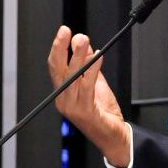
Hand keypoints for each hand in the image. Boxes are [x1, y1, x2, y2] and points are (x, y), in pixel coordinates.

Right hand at [47, 25, 130, 167]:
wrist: (112, 136)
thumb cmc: (103, 113)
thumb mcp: (95, 84)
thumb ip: (90, 67)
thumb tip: (87, 47)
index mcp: (63, 93)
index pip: (55, 68)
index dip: (58, 48)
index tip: (64, 32)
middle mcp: (63, 100)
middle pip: (59, 70)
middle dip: (61, 48)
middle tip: (67, 31)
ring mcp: (72, 107)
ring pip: (72, 77)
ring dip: (77, 56)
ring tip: (82, 40)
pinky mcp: (85, 111)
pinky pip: (88, 87)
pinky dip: (93, 70)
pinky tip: (98, 57)